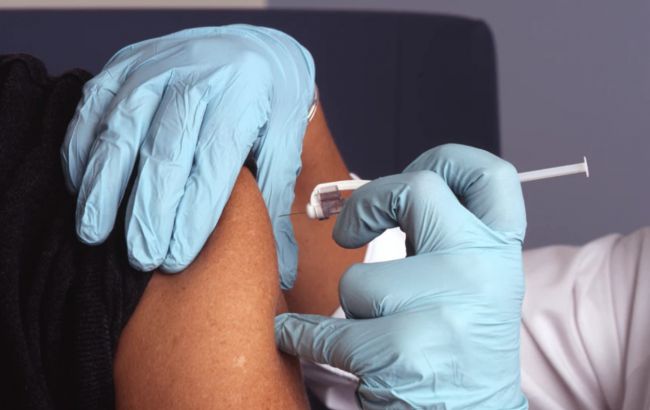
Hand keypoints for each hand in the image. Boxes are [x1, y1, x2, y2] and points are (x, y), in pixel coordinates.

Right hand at [61, 25, 315, 287]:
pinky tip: (82, 187)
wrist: (251, 48)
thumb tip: (283, 269)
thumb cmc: (270, 102)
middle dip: (149, 210)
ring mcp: (155, 67)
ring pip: (121, 131)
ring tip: (95, 232)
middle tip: (141, 257)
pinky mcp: (125, 64)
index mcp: (242, 96)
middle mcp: (195, 77)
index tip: (175, 258)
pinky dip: (82, 147)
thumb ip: (277, 201)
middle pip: (165, 151)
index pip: (213, 162)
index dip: (193, 213)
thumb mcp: (287, 142)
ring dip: (104, 185)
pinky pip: (94, 107)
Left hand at [275, 144, 527, 408]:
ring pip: (359, 279)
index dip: (448, 159)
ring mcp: (446, 308)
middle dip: (367, 202)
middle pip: (416, 190)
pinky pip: (325, 328)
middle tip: (346, 229)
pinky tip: (298, 337)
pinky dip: (301, 334)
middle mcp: (481, 270)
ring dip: (354, 308)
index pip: (491, 175)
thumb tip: (378, 197)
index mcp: (499, 253)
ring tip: (377, 333)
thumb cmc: (458, 347)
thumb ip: (440, 238)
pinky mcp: (404, 350)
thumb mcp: (469, 285)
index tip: (413, 169)